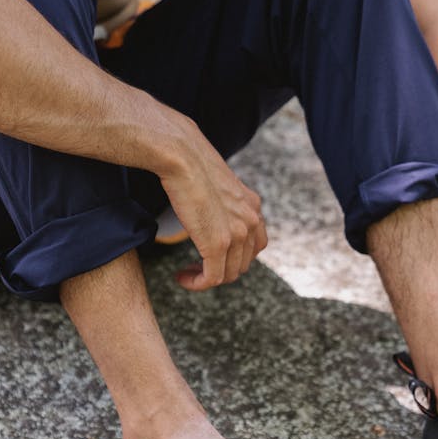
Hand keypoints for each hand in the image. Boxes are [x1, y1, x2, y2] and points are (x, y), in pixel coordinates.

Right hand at [158, 117, 266, 291]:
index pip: (255, 245)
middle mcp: (251, 220)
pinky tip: (182, 278)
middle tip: (196, 269)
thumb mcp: (215, 184)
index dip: (235, 257)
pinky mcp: (217, 244)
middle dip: (221, 270)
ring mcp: (237, 234)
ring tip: (187, 274)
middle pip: (242, 263)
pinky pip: (213, 278)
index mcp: (253, 205)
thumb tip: (207, 207)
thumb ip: (220, 201)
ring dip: (207, 279)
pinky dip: (198, 284)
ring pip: (229, 274)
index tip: (213, 256)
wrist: (182, 155)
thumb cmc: (189, 162)